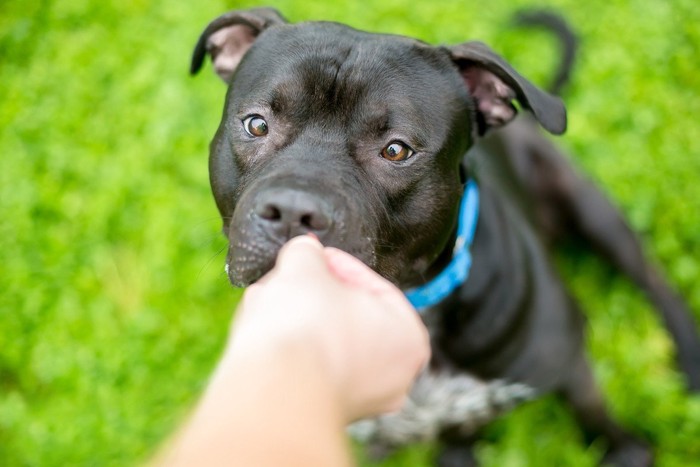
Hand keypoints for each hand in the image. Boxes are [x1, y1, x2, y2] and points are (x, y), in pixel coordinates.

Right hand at [227, 235, 430, 421]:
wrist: (270, 390)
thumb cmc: (304, 330)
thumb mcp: (305, 266)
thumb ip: (308, 253)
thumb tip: (304, 250)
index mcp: (408, 339)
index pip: (374, 287)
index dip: (339, 264)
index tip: (315, 255)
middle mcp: (392, 377)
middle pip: (349, 317)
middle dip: (314, 293)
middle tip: (293, 275)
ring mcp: (359, 400)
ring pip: (325, 343)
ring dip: (296, 317)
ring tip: (269, 298)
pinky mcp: (321, 411)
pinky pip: (308, 368)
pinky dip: (289, 348)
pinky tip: (263, 330)